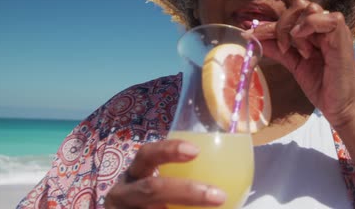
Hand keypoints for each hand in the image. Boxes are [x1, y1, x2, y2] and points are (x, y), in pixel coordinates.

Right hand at [105, 139, 225, 208]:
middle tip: (219, 196)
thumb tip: (230, 184)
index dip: (168, 150)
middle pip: (152, 189)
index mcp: (135, 174)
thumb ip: (182, 179)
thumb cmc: (150, 198)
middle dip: (188, 192)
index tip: (195, 151)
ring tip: (217, 208)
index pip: (147, 155)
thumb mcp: (158, 186)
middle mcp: (124, 194)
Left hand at [249, 0, 354, 127]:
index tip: (250, 34)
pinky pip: (328, 18)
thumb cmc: (322, 88)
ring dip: (295, 28)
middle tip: (281, 47)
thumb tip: (254, 38)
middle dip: (282, 24)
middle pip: (299, 6)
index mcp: (315, 32)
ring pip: (310, 9)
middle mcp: (325, 28)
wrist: (339, 108)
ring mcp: (335, 32)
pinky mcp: (343, 38)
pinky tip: (303, 43)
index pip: (291, 16)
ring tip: (296, 51)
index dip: (270, 24)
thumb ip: (277, 49)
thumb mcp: (294, 65)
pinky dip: (309, 25)